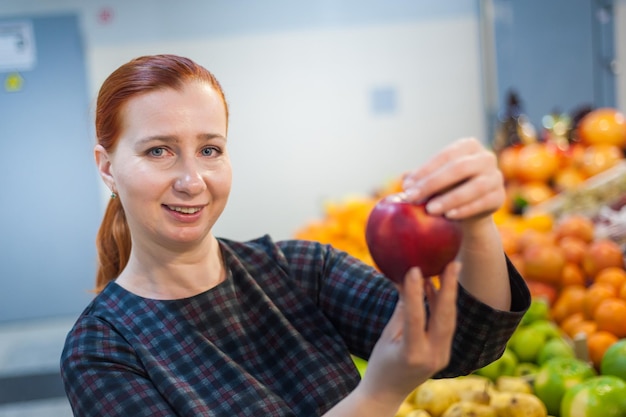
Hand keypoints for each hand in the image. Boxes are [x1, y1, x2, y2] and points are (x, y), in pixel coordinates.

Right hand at [357, 262, 459, 408]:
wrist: (387, 395)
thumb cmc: (380, 365)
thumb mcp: (386, 338)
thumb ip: (400, 310)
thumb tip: (405, 281)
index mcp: (412, 353)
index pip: (416, 317)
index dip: (415, 292)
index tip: (415, 269)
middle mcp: (432, 356)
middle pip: (445, 317)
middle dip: (449, 288)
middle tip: (453, 262)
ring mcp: (442, 357)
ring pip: (449, 320)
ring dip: (449, 294)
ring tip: (449, 268)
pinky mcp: (444, 355)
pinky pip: (446, 326)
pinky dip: (443, 307)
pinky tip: (437, 288)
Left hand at [402, 137, 504, 220]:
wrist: (470, 208)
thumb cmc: (448, 187)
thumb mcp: (433, 179)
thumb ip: (420, 177)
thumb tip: (405, 179)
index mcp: (468, 146)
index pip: (445, 156)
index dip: (425, 171)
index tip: (407, 186)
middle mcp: (486, 157)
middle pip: (459, 168)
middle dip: (433, 183)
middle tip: (413, 198)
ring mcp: (495, 176)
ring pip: (475, 187)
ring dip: (450, 199)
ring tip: (430, 209)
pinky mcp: (499, 196)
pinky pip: (483, 202)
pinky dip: (465, 210)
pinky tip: (449, 216)